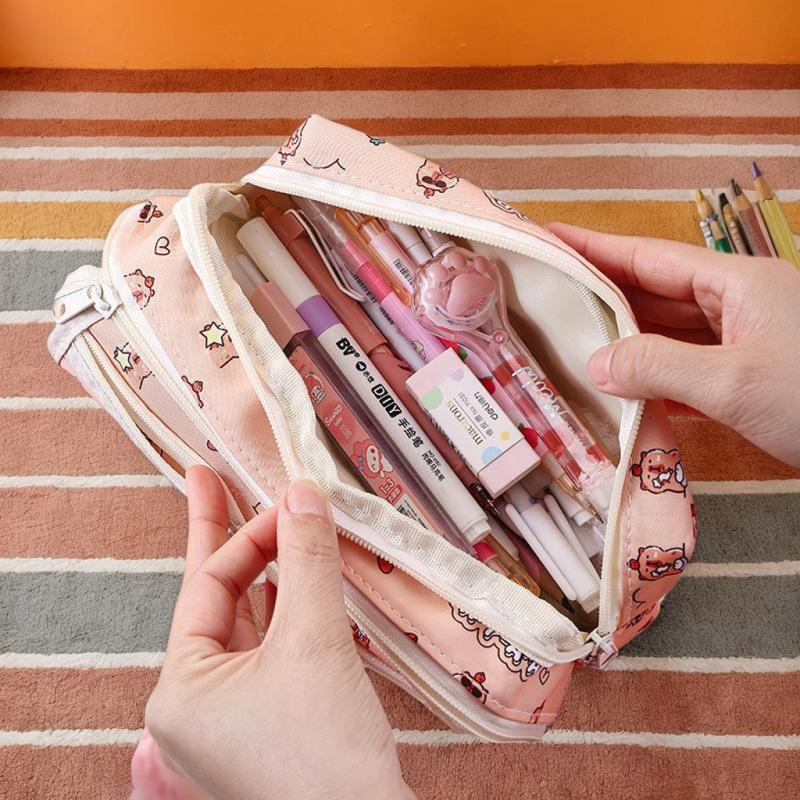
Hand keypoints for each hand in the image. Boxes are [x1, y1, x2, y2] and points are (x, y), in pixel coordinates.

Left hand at [134, 467, 414, 799]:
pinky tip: (304, 578)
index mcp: (180, 689)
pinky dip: (292, 608)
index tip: (281, 495)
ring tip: (274, 521)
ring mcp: (235, 716)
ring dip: (271, 572)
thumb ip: (307, 559)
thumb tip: (303, 492)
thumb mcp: (313, 639)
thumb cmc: (324, 754)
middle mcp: (198, 703)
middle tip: (217, 478)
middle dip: (235, 541)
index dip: (246, 533)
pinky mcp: (273, 721)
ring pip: (250, 622)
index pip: (208, 586)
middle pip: (220, 599)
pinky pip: (275, 648)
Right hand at [549, 222, 799, 466]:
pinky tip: (624, 390)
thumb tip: (595, 363)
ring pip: (670, 332)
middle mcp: (738, 303)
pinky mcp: (750, 376)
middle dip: (601, 293)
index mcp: (735, 282)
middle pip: (655, 290)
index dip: (594, 246)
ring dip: (624, 340)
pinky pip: (688, 368)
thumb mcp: (733, 381)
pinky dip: (654, 378)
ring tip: (571, 342)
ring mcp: (745, 340)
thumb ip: (658, 367)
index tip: (548, 237)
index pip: (647, 256)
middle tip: (546, 295)